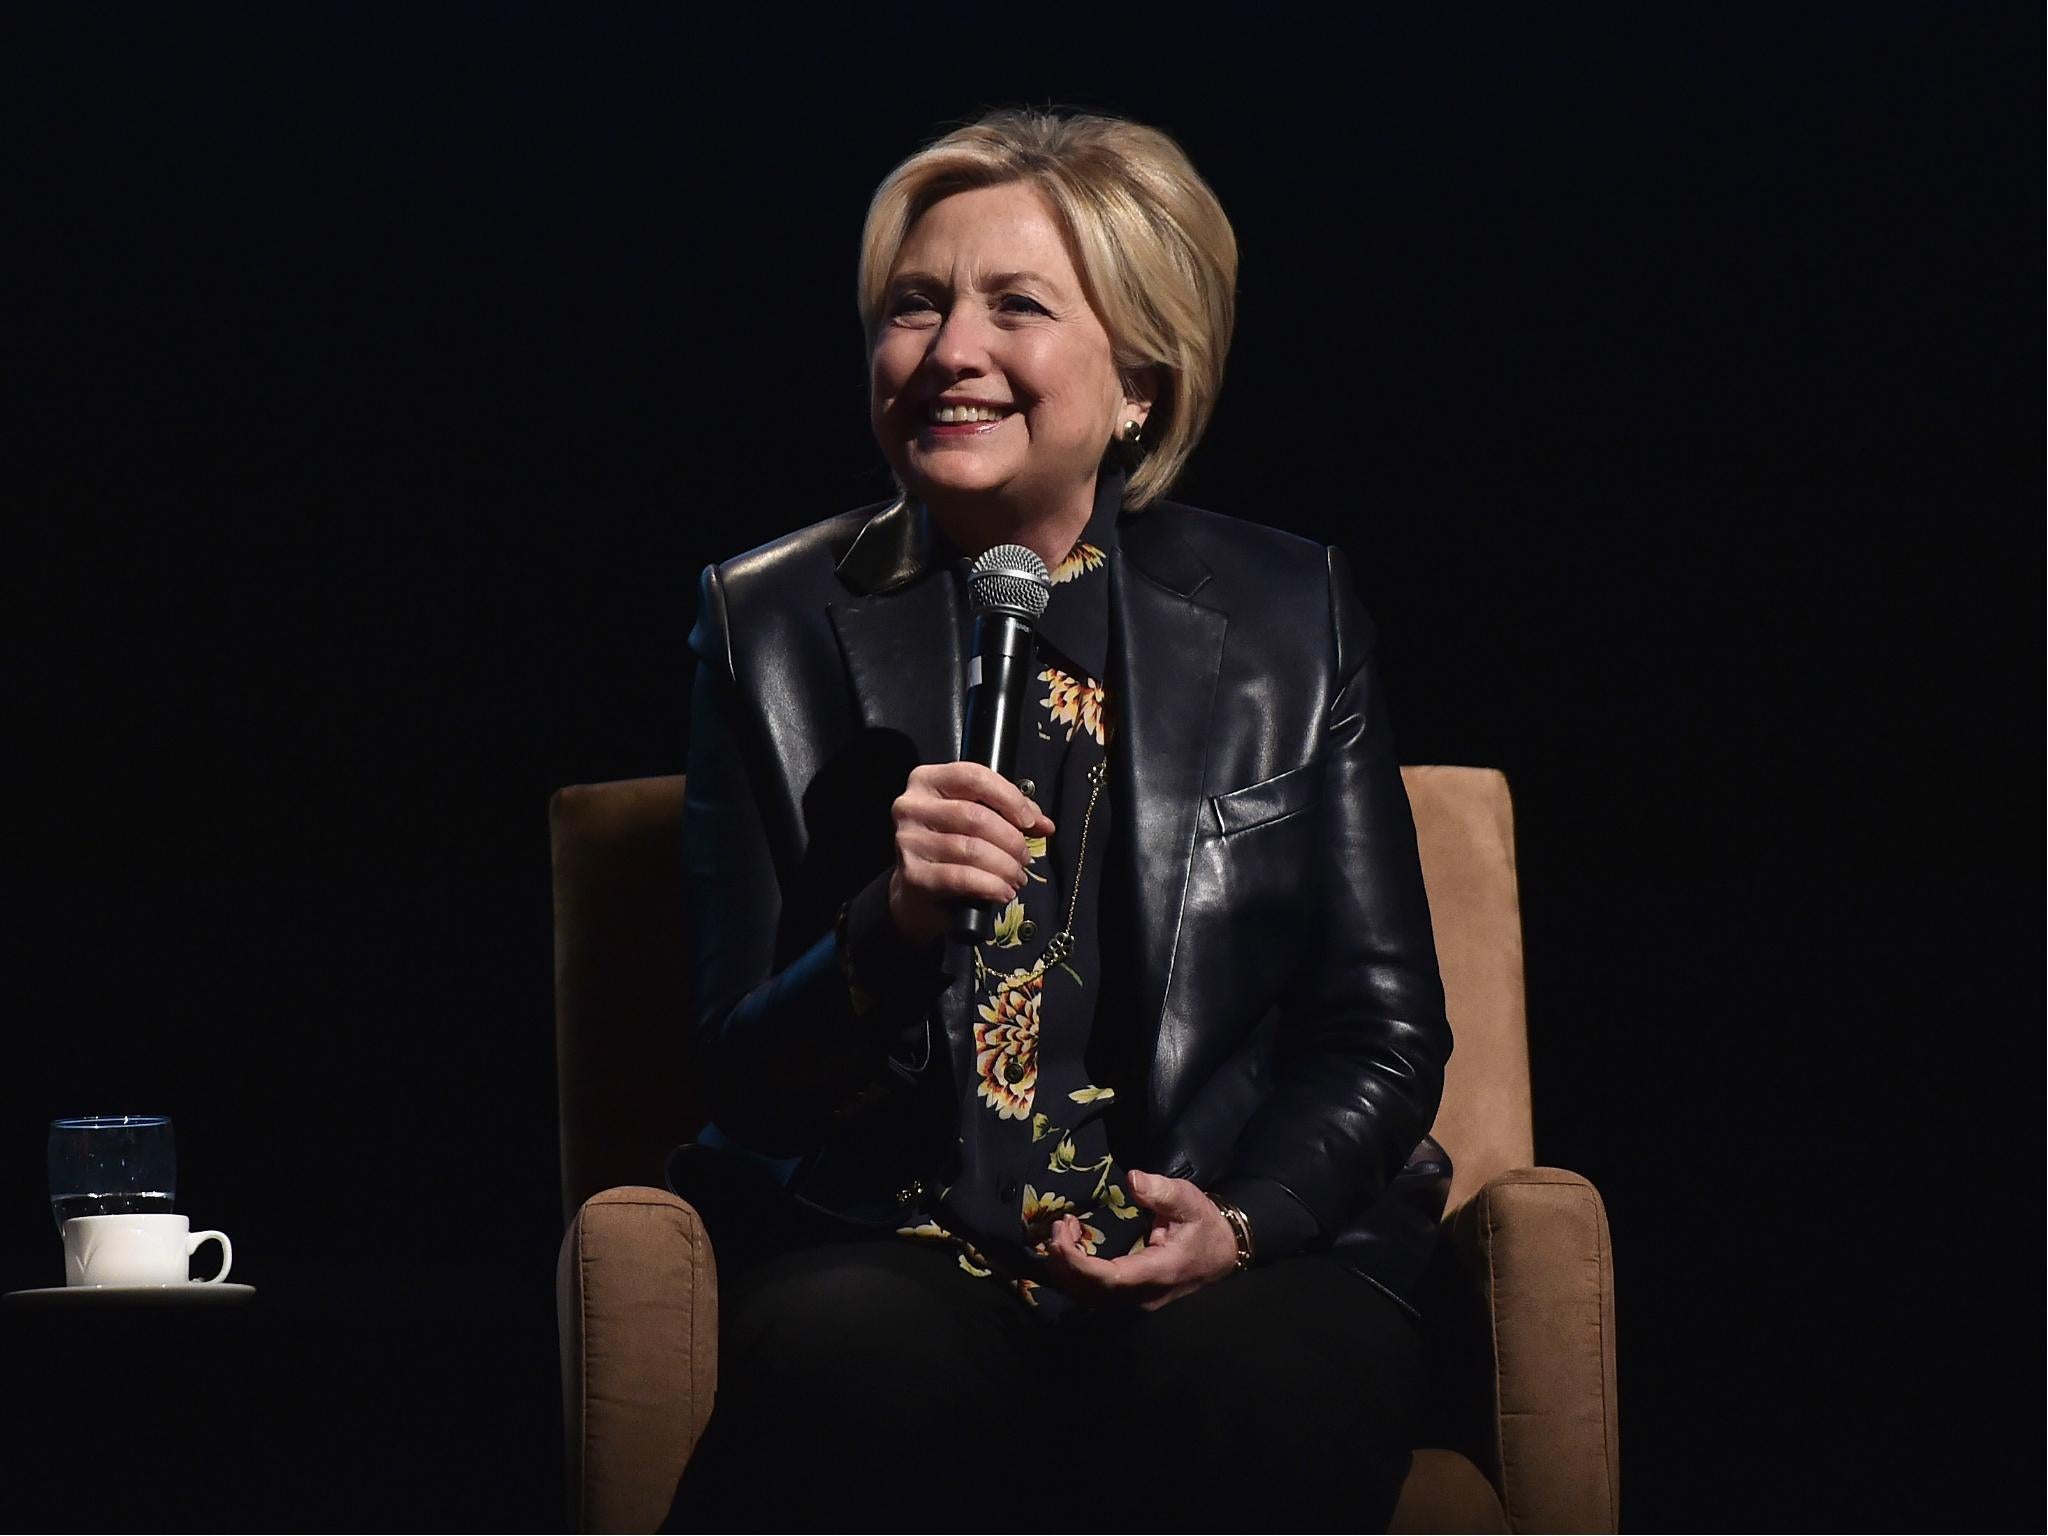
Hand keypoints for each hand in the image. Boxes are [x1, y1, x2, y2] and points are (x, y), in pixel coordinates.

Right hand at [887, 762, 1054, 945]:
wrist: (916, 887)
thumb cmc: (949, 842)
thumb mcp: (976, 816)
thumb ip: (1008, 811)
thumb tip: (1044, 824)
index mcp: (927, 780)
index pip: (973, 777)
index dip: (1008, 798)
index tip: (1030, 821)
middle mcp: (911, 806)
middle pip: (975, 816)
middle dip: (1010, 839)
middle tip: (1025, 857)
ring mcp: (908, 841)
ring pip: (970, 849)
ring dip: (1004, 866)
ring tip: (1017, 877)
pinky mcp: (912, 874)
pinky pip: (961, 878)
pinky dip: (991, 886)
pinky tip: (1003, 891)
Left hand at [1041, 1168, 1241, 1311]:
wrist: (1225, 1250)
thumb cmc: (1204, 1224)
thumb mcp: (1188, 1200)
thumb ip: (1161, 1191)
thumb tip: (1133, 1179)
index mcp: (1159, 1271)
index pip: (1111, 1278)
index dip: (1079, 1264)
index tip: (1060, 1239)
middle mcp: (1145, 1294)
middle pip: (1093, 1292)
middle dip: (1066, 1263)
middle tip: (1058, 1227)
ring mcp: (1138, 1299)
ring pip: (1090, 1298)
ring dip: (1067, 1270)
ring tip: (1062, 1233)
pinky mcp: (1132, 1297)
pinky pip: (1096, 1294)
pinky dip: (1077, 1275)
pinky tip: (1072, 1248)